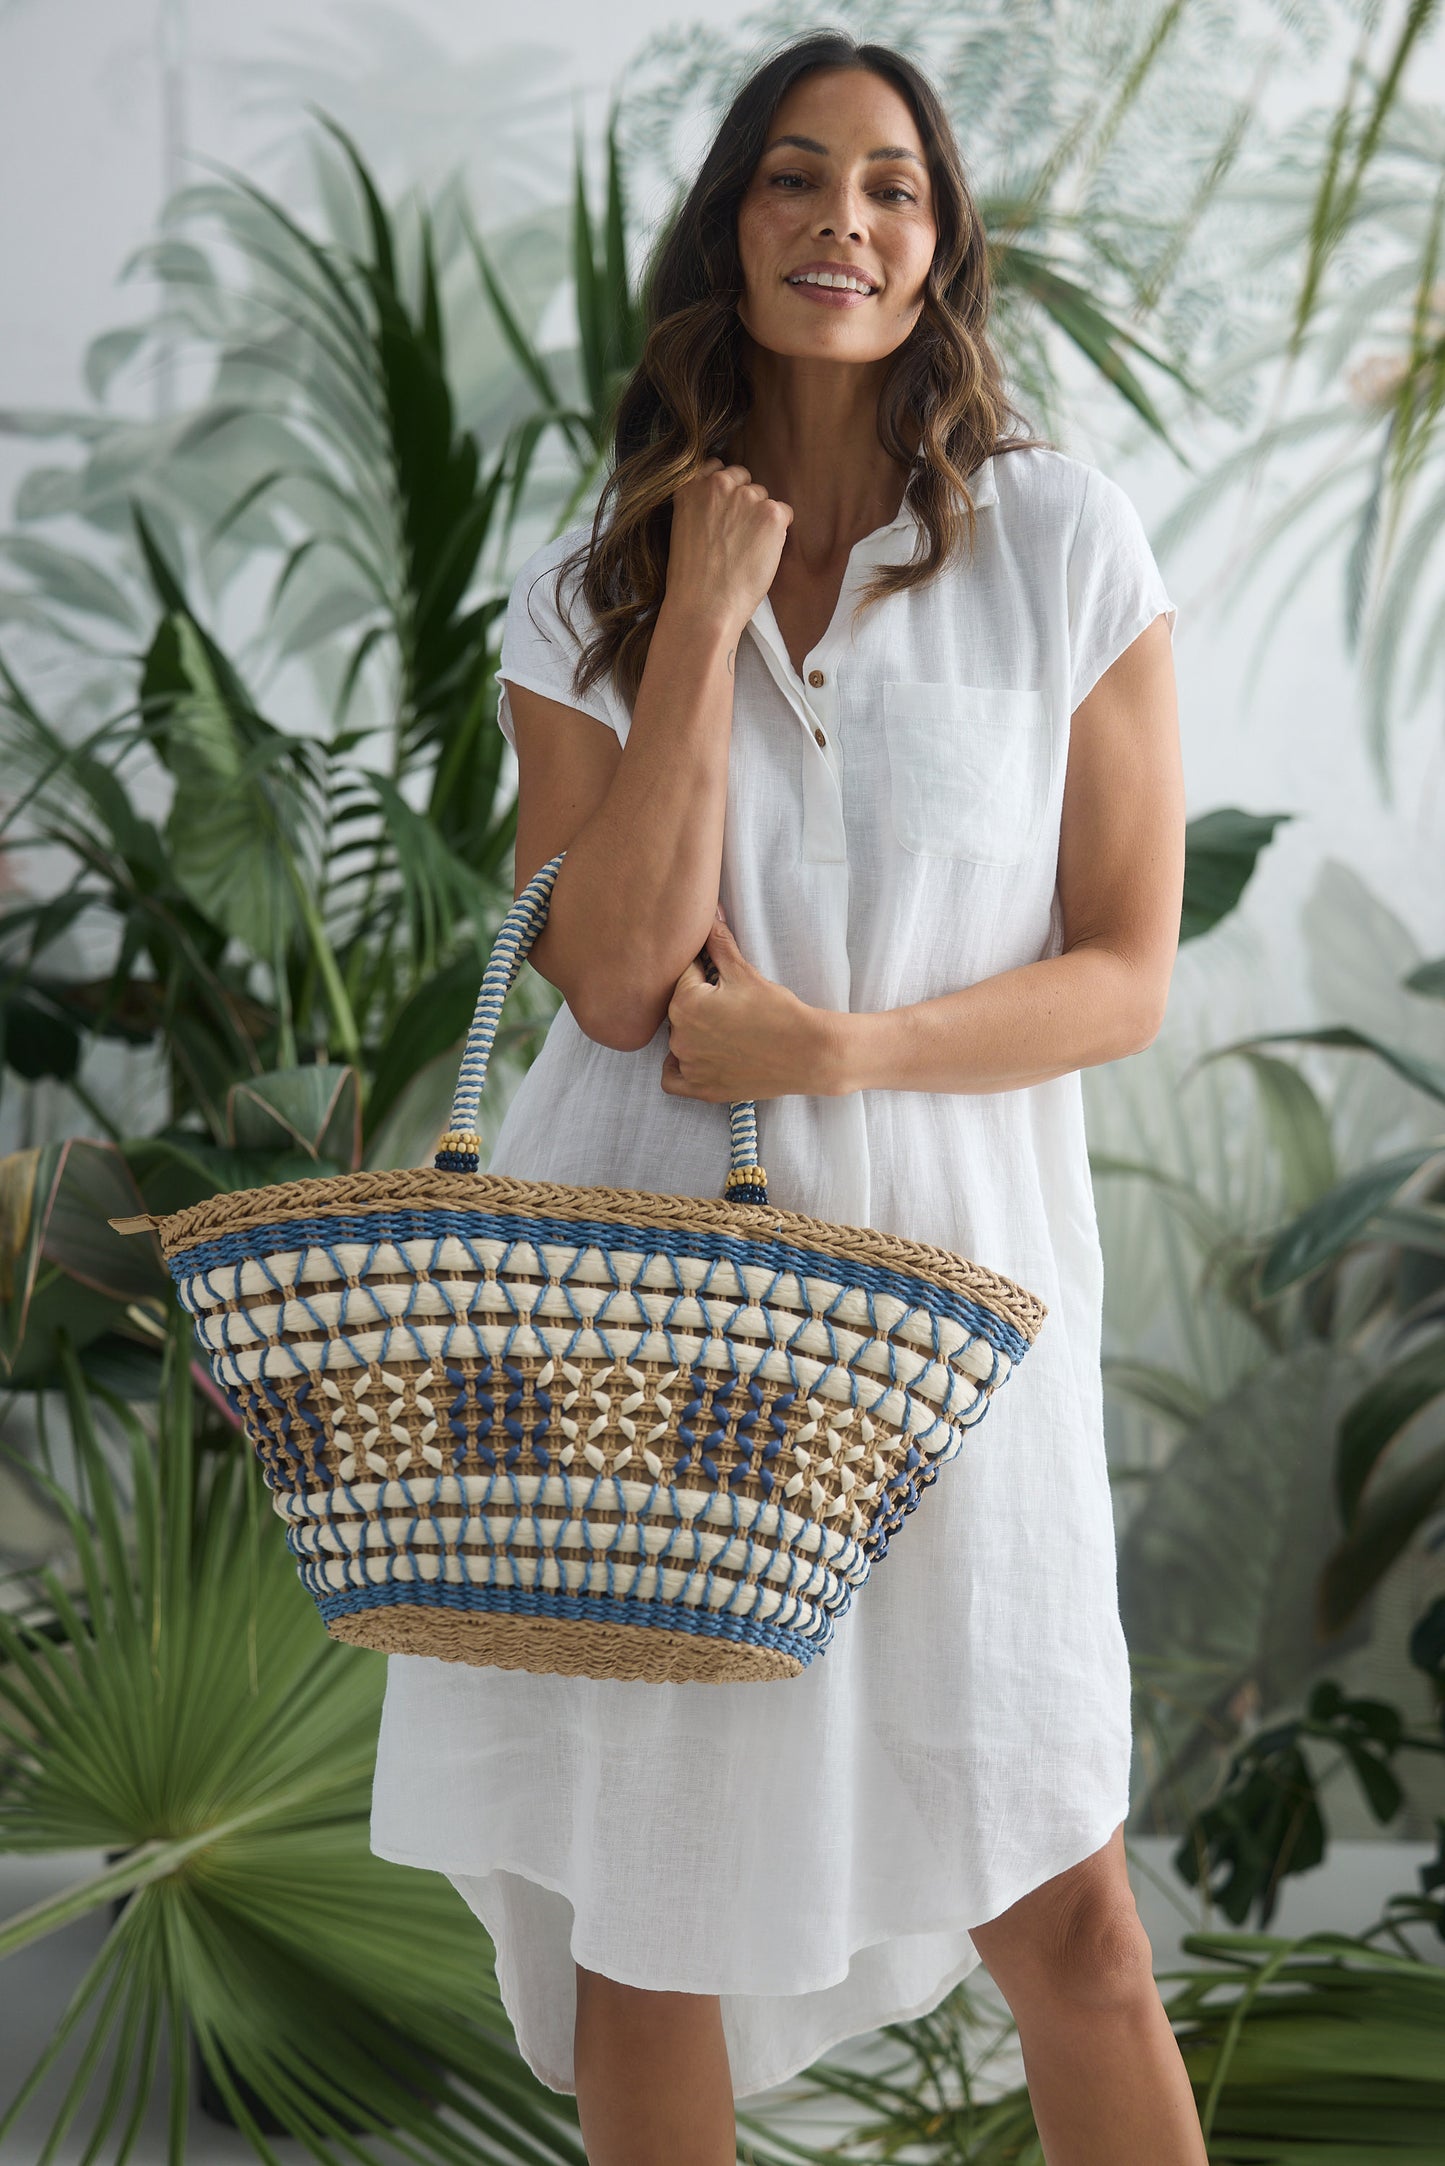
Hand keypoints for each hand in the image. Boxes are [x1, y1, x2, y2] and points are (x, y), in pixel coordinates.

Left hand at [660, 903, 839, 1101]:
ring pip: (677, 1041)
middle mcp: (678, 1037)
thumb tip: (708, 913)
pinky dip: (681, 1067)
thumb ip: (718, 942)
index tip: (726, 982)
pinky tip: (701, 1056)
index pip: (683, 976)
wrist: (807, 1053)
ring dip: (694, 1033)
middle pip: (679, 1010)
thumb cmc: (778, 1011)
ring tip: (727, 1030)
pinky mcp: (702, 1089)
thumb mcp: (744, 972)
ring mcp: (689, 1066)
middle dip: (699, 1003)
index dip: (705, 974)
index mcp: (684, 1004)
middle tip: (731, 1006)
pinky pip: (672, 1079)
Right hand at [664, 457, 792, 634]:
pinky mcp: (771, 513)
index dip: (724, 491)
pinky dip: (778, 533)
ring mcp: (746, 496)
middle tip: (735, 538)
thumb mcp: (682, 528)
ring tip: (744, 552)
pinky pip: (784, 513)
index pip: (717, 467)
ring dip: (761, 519)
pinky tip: (760, 555)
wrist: (704, 606)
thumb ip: (701, 504)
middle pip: (745, 480)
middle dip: (744, 503)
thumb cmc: (691, 579)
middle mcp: (718, 482)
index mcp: (690, 484)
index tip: (722, 512)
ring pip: (764, 499)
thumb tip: (726, 504)